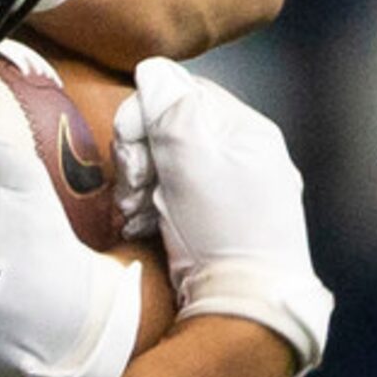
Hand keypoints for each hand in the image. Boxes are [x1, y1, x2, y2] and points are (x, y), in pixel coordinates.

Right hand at [111, 59, 330, 374]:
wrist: (244, 306)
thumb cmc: (222, 230)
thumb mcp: (191, 158)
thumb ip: (169, 106)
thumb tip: (153, 70)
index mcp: (248, 131)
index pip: (182, 93)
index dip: (145, 113)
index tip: (128, 146)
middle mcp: (245, 155)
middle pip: (171, 128)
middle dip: (140, 154)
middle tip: (133, 186)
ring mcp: (234, 190)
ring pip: (166, 162)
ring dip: (139, 184)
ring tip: (135, 212)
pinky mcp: (218, 221)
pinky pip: (173, 194)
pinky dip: (150, 207)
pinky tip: (142, 224)